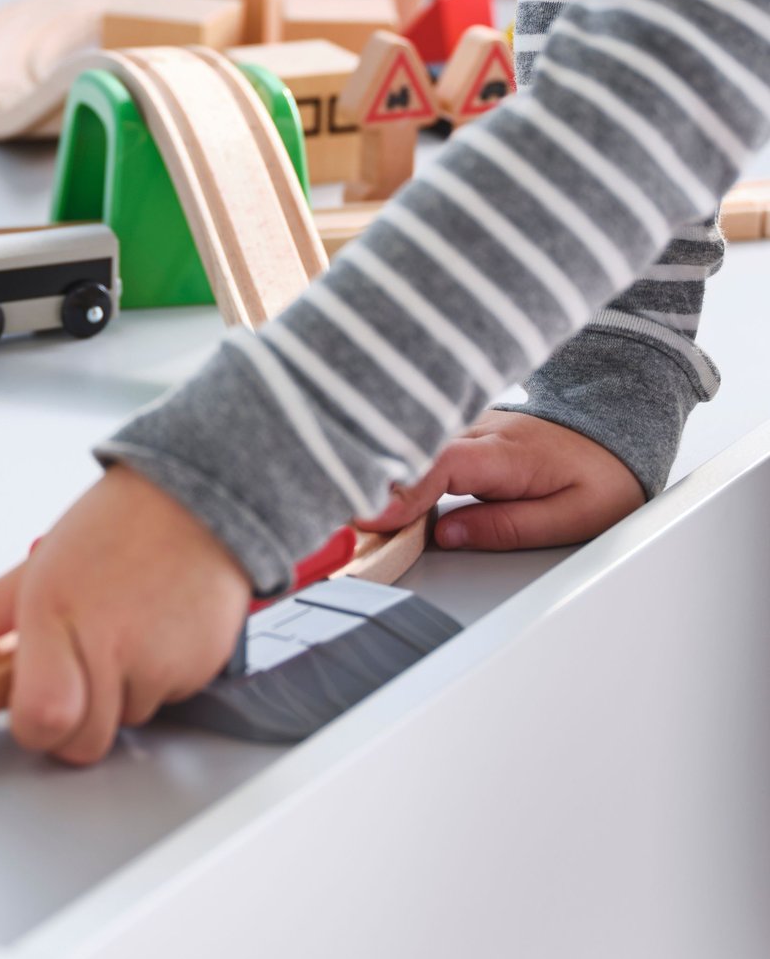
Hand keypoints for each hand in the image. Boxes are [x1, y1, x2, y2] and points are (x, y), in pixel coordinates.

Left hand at [0, 464, 250, 765]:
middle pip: (85, 744)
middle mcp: (107, 643)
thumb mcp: (36, 568)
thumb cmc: (114, 527)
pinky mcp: (198, 668)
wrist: (196, 501)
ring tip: (123, 636)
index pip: (40, 719)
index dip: (35, 728)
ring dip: (119, 696)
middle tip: (78, 678)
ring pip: (127, 722)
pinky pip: (167, 701)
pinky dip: (157, 680)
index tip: (34, 706)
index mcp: (54, 616)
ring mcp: (157, 661)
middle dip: (76, 726)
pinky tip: (156, 633)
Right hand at [358, 410, 642, 550]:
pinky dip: (398, 464)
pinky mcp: (464, 431)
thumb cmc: (603, 473)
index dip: (403, 491)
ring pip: (414, 446)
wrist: (619, 422)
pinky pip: (423, 446)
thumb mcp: (574, 516)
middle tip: (340, 513)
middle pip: (414, 453)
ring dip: (382, 471)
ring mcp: (469, 427)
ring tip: (346, 499)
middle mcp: (481, 432)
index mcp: (508, 454)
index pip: (443, 465)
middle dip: (374, 481)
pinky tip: (374, 482)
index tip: (373, 518)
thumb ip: (509, 527)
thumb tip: (449, 536)